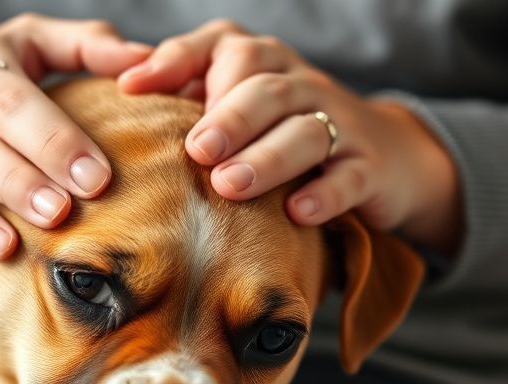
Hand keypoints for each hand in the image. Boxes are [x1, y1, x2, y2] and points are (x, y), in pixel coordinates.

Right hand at [0, 15, 151, 257]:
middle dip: (47, 149)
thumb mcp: (16, 49)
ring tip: (55, 217)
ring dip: (13, 188)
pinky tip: (4, 246)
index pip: (22, 88)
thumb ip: (81, 46)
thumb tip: (145, 59)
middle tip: (92, 188)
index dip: (61, 126)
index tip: (102, 168)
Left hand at [117, 20, 461, 253]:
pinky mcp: (367, 166)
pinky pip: (349, 176)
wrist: (385, 155)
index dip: (174, 63)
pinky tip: (297, 211)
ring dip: (267, 157)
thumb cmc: (282, 130)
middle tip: (196, 149)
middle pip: (264, 89)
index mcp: (260, 62)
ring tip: (230, 184)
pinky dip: (326, 193)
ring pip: (305, 130)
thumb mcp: (235, 105)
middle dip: (228, 117)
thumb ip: (186, 93)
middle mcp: (299, 83)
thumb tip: (122, 91)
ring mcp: (337, 123)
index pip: (219, 47)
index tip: (130, 89)